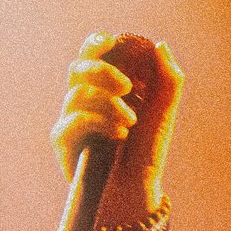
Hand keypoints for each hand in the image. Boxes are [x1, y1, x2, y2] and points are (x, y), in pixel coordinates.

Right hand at [53, 31, 183, 210]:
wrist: (137, 190)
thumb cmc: (147, 151)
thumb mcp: (164, 111)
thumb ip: (167, 78)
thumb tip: (159, 44)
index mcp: (105, 87)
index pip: (91, 55)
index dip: (96, 44)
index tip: (111, 40)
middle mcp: (83, 100)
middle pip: (78, 68)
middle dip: (103, 70)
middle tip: (128, 87)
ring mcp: (70, 119)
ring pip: (77, 93)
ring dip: (109, 104)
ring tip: (131, 122)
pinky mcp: (63, 141)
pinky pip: (73, 120)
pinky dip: (99, 123)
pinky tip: (119, 135)